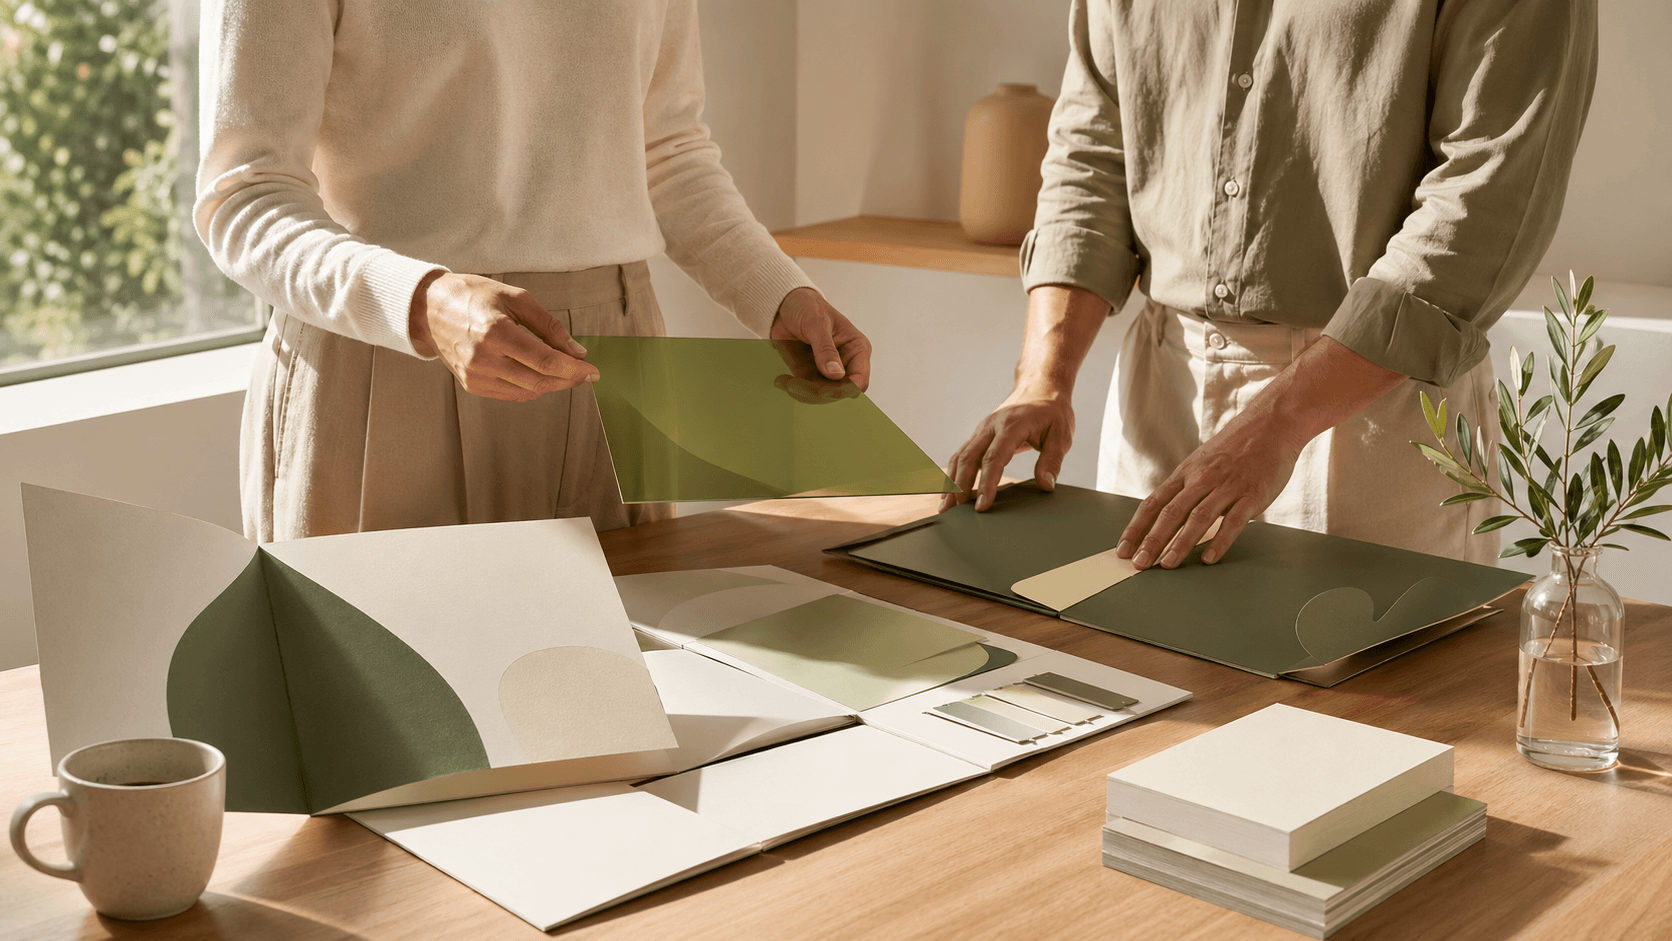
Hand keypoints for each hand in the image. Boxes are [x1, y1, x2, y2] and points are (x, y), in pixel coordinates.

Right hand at [410, 272, 598, 401]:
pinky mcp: (471, 385)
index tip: (593, 371)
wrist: (429, 308)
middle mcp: (483, 359)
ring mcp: (475, 376)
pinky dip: (532, 388)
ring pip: (528, 391)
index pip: (546, 362)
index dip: (574, 370)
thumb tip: (576, 351)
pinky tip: (541, 376)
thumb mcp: (515, 298)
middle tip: (585, 374)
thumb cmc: (472, 296)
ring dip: (552, 385)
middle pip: (540, 381)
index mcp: (496, 333)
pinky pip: (511, 394)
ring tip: (565, 373)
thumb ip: (548, 326)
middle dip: (568, 380)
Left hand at [768, 287, 872, 392]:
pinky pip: (806, 390)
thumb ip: (826, 349)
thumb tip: (836, 374)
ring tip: (786, 383)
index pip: (859, 379)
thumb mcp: (816, 323)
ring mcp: (827, 370)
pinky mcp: (810, 373)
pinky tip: (781, 381)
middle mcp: (845, 362)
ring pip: (822, 395)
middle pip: (839, 391)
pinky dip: (794, 389)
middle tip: (796, 386)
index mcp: (856, 348)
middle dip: (819, 393)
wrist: (783, 305)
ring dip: (803, 392)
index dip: (845, 390)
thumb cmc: (807, 306)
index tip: (824, 391)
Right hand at [939, 384, 1073, 512]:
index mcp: (1011, 425)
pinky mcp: (979, 435)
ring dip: (951, 482)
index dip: (986, 483)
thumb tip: (1045, 486)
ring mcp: (982, 429)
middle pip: (968, 458)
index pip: (994, 458)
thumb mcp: (1061, 435)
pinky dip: (953, 473)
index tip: (982, 505)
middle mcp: (990, 426)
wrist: (1040, 387)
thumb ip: (1052, 461)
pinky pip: (961, 454)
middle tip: (956, 512)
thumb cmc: (1052, 412)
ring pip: (960, 456)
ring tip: (946, 507)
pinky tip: (950, 491)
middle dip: (960, 486)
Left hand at [1115, 336, 1405, 568]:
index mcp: (1186, 473)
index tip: (1123, 549)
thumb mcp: (1202, 462)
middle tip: (1138, 563)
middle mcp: (1202, 479)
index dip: (1136, 527)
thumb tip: (1167, 516)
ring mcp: (1227, 487)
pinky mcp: (1252, 495)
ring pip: (1198, 518)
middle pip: (1171, 513)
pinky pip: (1233, 522)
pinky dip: (1219, 541)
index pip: (1154, 503)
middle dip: (1151, 540)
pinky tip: (1208, 559)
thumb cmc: (1235, 447)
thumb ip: (1187, 487)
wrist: (1271, 425)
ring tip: (1167, 565)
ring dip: (1180, 543)